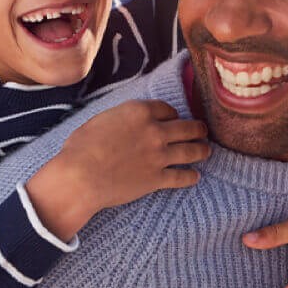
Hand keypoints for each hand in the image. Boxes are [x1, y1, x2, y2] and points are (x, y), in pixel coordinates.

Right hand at [26, 99, 207, 239]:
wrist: (80, 177)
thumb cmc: (81, 147)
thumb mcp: (100, 120)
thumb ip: (119, 118)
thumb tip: (122, 122)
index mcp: (140, 111)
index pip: (168, 109)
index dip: (173, 114)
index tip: (174, 119)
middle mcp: (155, 131)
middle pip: (187, 127)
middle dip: (198, 129)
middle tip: (203, 131)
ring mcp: (159, 155)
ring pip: (192, 150)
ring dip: (202, 150)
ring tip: (206, 151)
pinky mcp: (158, 178)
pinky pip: (182, 177)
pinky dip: (191, 177)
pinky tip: (195, 177)